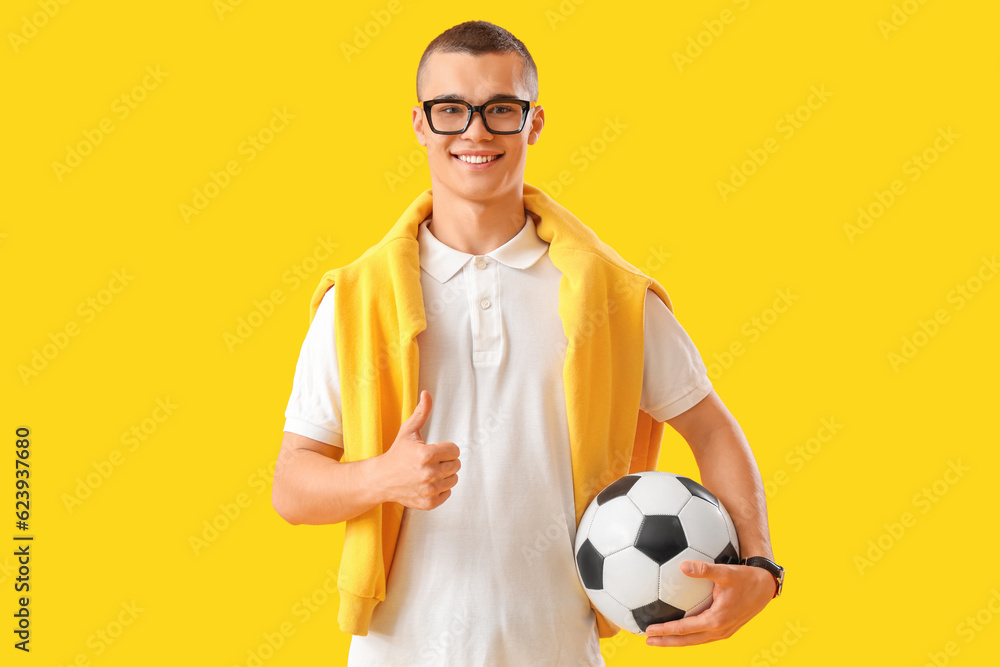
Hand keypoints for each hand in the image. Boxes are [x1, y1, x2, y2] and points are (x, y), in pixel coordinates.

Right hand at [378, 390, 460, 509]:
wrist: (381, 479)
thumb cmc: (397, 453)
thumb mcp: (408, 431)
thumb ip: (421, 413)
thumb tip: (426, 393)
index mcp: (426, 454)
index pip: (455, 450)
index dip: (446, 449)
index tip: (435, 450)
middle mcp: (429, 474)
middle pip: (456, 465)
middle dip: (446, 461)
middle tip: (430, 461)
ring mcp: (429, 490)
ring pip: (453, 480)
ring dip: (445, 475)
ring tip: (429, 472)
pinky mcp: (428, 503)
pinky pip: (448, 493)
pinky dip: (441, 489)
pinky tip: (427, 483)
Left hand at [644, 560, 774, 646]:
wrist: (766, 587)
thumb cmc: (746, 578)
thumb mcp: (726, 572)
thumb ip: (704, 569)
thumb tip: (683, 566)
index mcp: (716, 620)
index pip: (684, 628)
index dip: (665, 630)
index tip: (648, 630)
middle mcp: (719, 630)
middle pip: (687, 640)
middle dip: (666, 642)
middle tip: (647, 640)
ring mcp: (723, 632)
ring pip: (695, 640)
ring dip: (676, 640)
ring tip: (658, 638)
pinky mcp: (725, 628)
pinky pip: (702, 635)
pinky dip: (688, 635)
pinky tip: (678, 629)